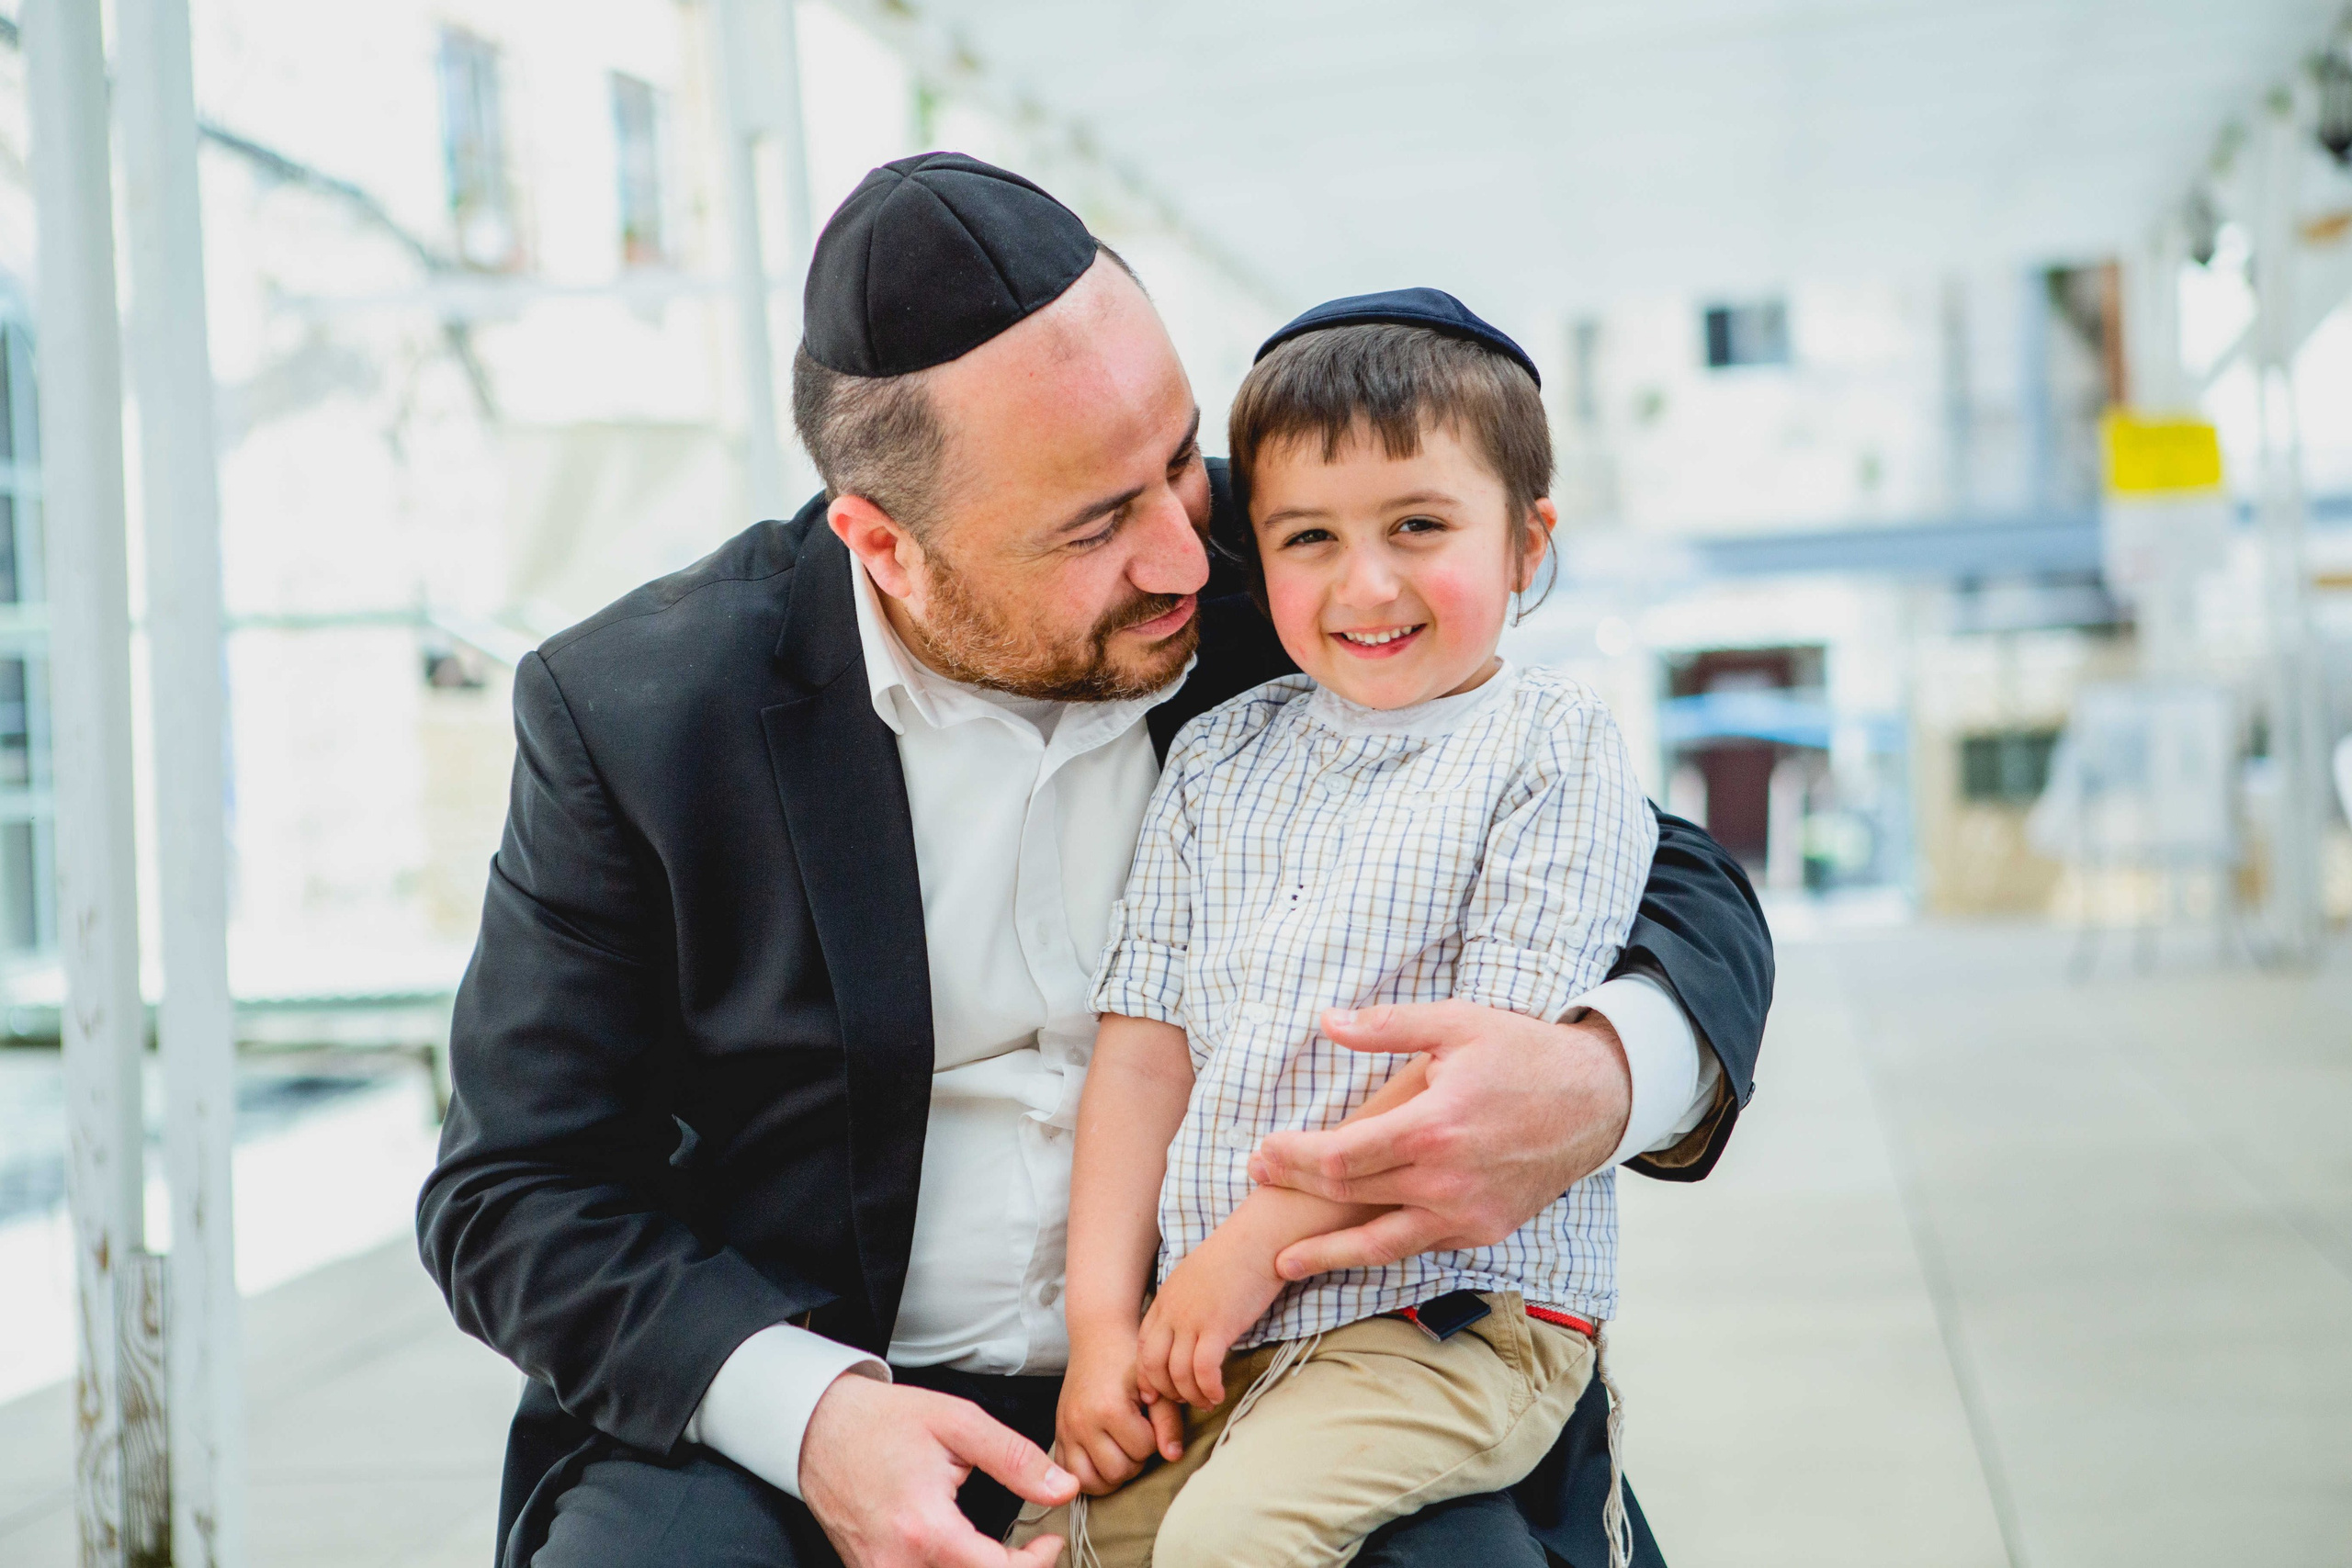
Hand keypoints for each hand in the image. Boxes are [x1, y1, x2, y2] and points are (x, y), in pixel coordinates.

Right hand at [800, 1373, 1076, 1567]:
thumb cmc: (882, 1421)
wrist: (817, 1427)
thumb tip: (1062, 1488)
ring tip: (997, 1551)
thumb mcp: (958, 1423)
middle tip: (1028, 1546)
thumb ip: (1015, 1460)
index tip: (1048, 1540)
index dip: (1036, 1563)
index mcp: (926, 1529)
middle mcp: (898, 1564)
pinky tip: (961, 1552)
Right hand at [1055, 1330, 1184, 1494]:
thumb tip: (1174, 1457)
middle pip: (1117, 1472)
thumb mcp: (1154, 1385)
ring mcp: (1065, 1430)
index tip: (1149, 1418)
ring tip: (1121, 1450)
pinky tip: (1101, 1458)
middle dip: (1135, 1458)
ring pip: (1090, 1482)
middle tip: (1137, 1434)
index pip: (1143, 1450)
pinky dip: (1086, 1475)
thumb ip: (1168, 1422)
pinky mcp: (1057, 1434)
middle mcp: (1081, 1422)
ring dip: (1111, 1473)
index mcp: (1108, 1408)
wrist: (1098, 1338)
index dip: (1154, 1437)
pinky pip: (1069, 1472)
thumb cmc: (1129, 1359)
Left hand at [1136, 1220, 1286, 1408]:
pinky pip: (1204, 1370)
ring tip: (1207, 1401)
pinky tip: (1219, 1393)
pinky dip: (1209, 1388)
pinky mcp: (1218, 1326)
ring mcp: (1193, 1319)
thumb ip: (1187, 1304)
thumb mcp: (1197, 1278)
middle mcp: (1173, 1311)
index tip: (1158, 1393)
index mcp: (1166, 1299)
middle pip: (1153, 1365)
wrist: (1259, 1238)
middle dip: (1166, 1392)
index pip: (1143, 1346)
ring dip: (1191, 1396)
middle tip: (1185, 1402)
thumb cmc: (1236, 1257)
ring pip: (1177, 1374)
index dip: (1148, 1375)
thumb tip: (1192, 1331)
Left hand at [1247, 1000, 1627, 1279]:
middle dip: (1298, 1189)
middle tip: (1259, 1180)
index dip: (1295, 1158)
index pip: (1343, 1156)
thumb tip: (1326, 1021)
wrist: (1596, 1101)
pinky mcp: (1484, 1230)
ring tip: (1285, 1261)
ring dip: (1328, 1251)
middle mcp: (1447, 1181)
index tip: (1264, 1150)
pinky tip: (1352, 1247)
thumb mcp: (1456, 1023)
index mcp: (1434, 1127)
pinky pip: (1420, 1244)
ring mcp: (1468, 1213)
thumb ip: (1386, 1026)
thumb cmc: (1522, 1055)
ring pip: (1380, 1242)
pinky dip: (1381, 1247)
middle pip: (1351, 1196)